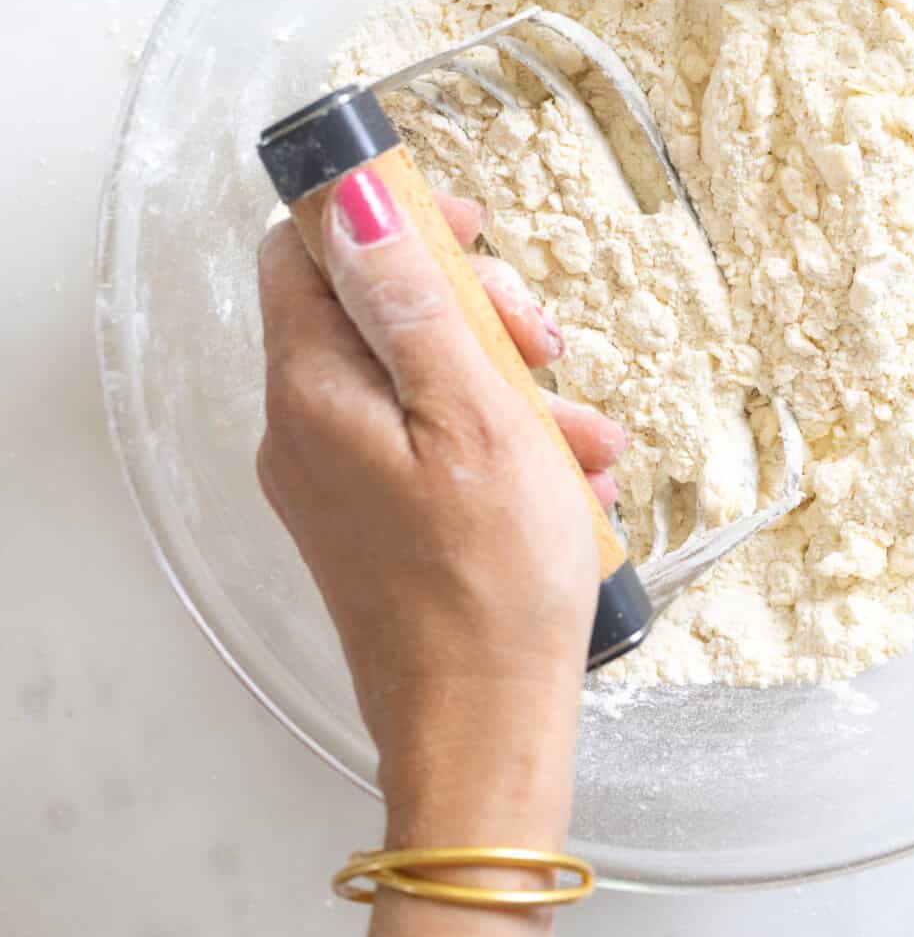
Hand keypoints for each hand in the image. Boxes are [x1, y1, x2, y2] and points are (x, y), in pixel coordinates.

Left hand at [256, 165, 624, 840]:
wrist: (484, 733)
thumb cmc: (489, 587)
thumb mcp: (474, 415)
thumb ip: (411, 302)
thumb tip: (353, 203)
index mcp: (311, 393)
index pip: (306, 251)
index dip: (386, 220)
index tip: (468, 228)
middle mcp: (304, 432)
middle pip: (375, 314)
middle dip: (475, 312)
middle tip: (542, 342)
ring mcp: (337, 484)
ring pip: (421, 385)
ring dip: (511, 389)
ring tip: (586, 439)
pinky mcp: (375, 526)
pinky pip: (434, 451)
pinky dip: (504, 450)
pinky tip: (572, 487)